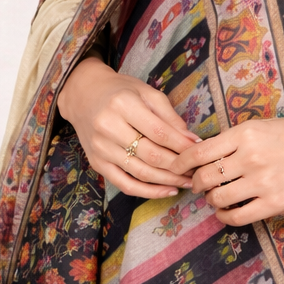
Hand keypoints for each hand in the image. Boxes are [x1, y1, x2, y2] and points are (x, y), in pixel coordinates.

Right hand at [57, 55, 198, 197]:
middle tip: (197, 169)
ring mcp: (101, 148)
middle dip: (178, 165)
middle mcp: (108, 127)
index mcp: (123, 105)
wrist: (83, 96)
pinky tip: (167, 191)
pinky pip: (124, 184)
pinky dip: (147, 192)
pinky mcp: (97, 163)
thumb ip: (169, 116)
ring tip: (187, 181)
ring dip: (167, 181)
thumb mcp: (146, 93)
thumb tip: (192, 140)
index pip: (159, 132)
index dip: (182, 144)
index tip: (199, 150)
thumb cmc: (120, 91)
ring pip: (140, 172)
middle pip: (151, 154)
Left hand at [170, 114, 283, 225]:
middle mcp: (250, 156)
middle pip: (204, 177)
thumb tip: (205, 154)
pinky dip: (225, 217)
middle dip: (196, 184)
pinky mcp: (275, 204)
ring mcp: (262, 182)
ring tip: (216, 198)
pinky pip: (237, 217)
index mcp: (246, 132)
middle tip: (199, 186)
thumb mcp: (266, 126)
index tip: (176, 169)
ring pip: (217, 198)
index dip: (181, 163)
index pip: (199, 151)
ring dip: (211, 201)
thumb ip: (237, 139)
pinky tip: (227, 213)